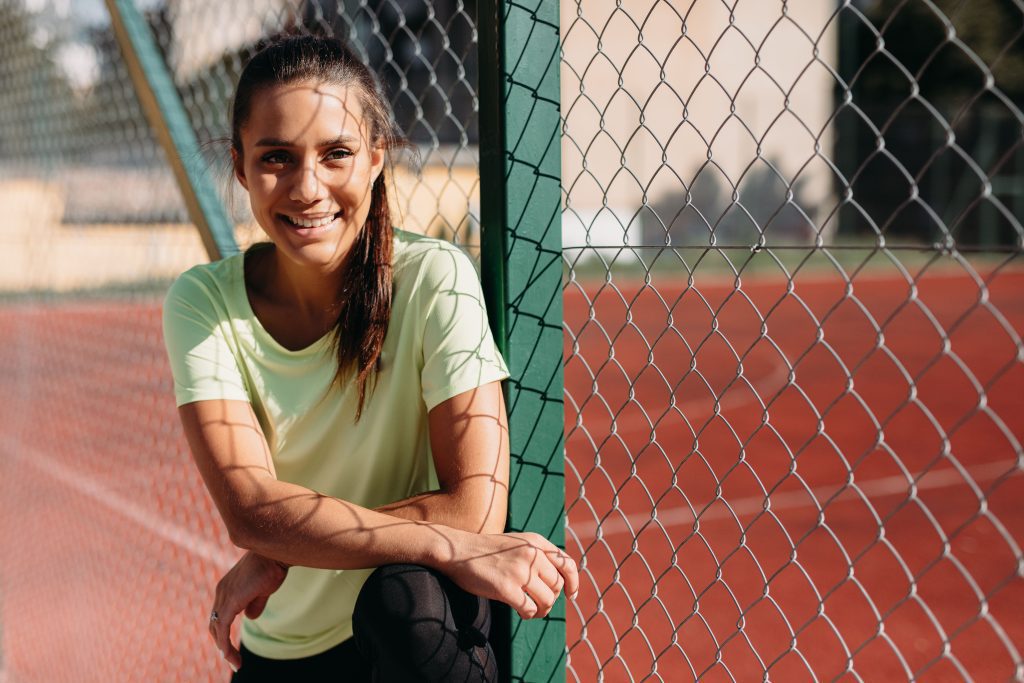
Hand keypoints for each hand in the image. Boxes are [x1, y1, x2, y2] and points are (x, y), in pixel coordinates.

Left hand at [209, 551, 288, 670]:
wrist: (275, 553)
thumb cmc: (272, 566)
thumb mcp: (263, 589)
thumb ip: (255, 604)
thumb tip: (250, 618)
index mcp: (227, 588)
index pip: (219, 616)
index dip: (223, 633)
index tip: (231, 649)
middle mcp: (221, 592)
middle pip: (214, 624)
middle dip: (221, 644)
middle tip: (233, 660)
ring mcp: (224, 596)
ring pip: (217, 628)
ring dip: (224, 649)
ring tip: (234, 663)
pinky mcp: (230, 601)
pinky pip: (223, 628)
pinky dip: (224, 644)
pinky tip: (229, 655)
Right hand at [439, 531, 578, 619]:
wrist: (457, 551)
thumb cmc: (486, 551)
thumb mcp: (517, 544)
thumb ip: (537, 555)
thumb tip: (559, 582)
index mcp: (536, 542)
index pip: (567, 564)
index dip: (573, 582)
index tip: (570, 594)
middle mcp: (531, 554)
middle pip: (557, 586)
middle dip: (551, 598)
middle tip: (540, 604)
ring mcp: (519, 571)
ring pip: (547, 600)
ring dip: (542, 610)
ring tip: (532, 610)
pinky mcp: (506, 588)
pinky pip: (530, 609)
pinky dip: (529, 614)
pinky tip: (521, 612)